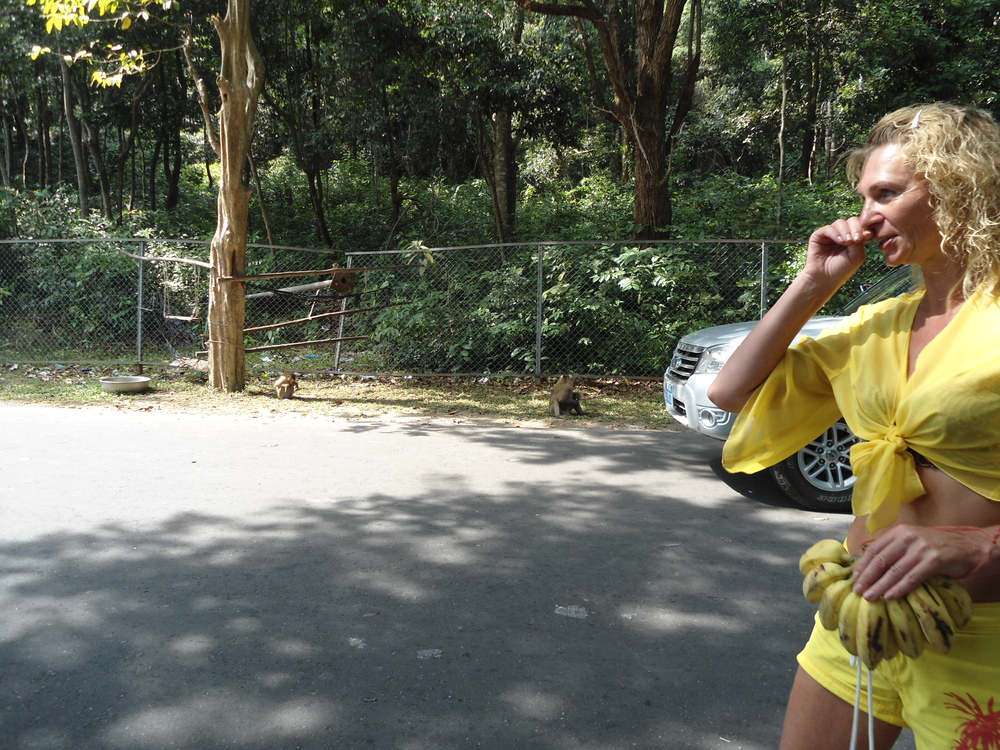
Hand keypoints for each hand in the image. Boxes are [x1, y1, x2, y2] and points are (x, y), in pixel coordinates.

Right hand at [802, 217, 870, 287]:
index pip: (861, 225)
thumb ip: (860, 240)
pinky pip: (828, 228)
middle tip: (856, 239)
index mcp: (854, 237)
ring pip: (840, 222)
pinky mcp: (819, 235)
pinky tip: (840, 241)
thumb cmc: (842, 269)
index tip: (867, 235)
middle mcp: (842, 234)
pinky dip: (835, 233)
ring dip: (846, 231)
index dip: (864, 227)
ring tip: (847, 242)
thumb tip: (863, 228)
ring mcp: (831, 234)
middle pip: (852, 220)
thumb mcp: (857, 255)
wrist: (825, 278)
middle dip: (856, 228)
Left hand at [851, 524, 987, 599]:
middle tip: (858, 591)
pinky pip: (912, 577)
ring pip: (894, 570)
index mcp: (898, 532)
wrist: (968, 546)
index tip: (854, 579)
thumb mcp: (912, 542)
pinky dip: (899, 588)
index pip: (873, 550)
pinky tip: (890, 597)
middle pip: (881, 560)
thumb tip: (870, 568)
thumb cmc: (936, 547)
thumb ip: (893, 550)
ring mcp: (920, 548)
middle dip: (867, 577)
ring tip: (870, 597)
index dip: (862, 566)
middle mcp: (907, 537)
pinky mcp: (934, 560)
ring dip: (880, 586)